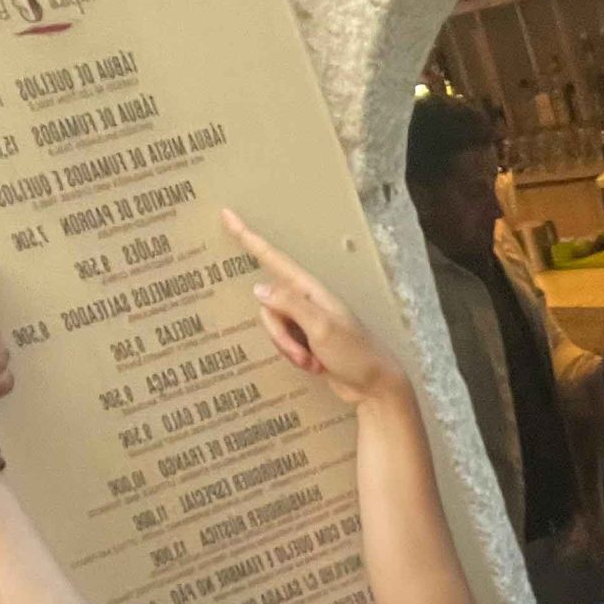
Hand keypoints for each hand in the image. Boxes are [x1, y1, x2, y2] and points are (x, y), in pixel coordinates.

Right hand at [222, 211, 405, 406]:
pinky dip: (295, 357)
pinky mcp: (307, 341)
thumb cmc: (356, 355)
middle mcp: (307, 301)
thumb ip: (289, 305)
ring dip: (289, 349)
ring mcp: (306, 322)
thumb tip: (259, 288)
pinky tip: (315, 367)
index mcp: (311, 291)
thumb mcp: (321, 327)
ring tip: (312, 363)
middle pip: (268, 306)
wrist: (375, 388)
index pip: (274, 259)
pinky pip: (284, 343)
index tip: (227, 215)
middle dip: (279, 334)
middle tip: (303, 355)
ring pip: (274, 327)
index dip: (249, 238)